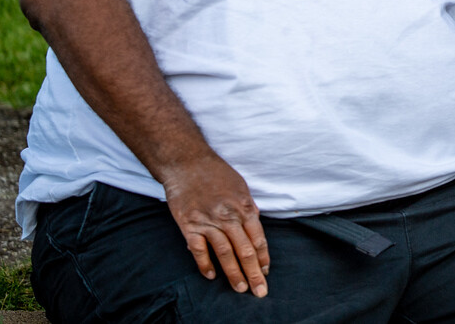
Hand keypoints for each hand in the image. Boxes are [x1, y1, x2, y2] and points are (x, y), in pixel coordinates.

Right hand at [159, 153, 269, 297]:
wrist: (187, 163)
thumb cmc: (216, 174)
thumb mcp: (240, 187)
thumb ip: (248, 208)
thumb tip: (255, 225)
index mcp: (244, 207)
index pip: (258, 239)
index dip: (263, 258)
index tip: (266, 272)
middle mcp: (228, 216)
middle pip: (244, 250)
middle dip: (254, 273)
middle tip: (260, 290)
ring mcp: (208, 222)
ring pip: (224, 253)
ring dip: (233, 273)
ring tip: (241, 288)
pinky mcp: (189, 225)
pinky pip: (198, 249)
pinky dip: (205, 264)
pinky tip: (211, 276)